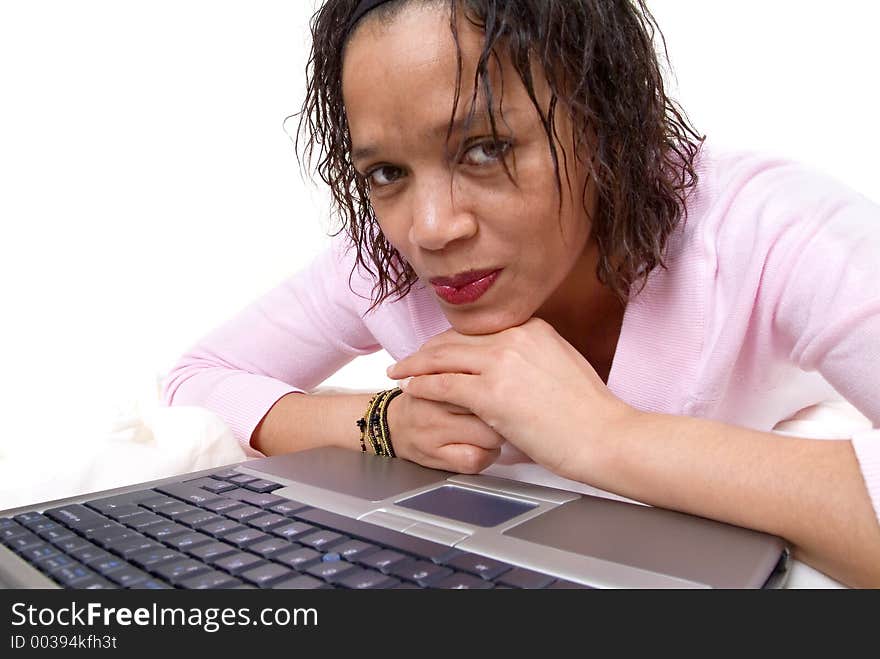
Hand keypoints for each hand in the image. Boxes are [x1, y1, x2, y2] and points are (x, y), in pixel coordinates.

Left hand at [387, 318, 636, 479]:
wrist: (606, 435)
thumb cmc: (590, 412)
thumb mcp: (563, 365)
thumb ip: (535, 356)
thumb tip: (517, 362)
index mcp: (532, 328)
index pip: (478, 329)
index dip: (451, 340)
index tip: (436, 348)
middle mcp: (514, 337)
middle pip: (455, 338)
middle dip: (426, 350)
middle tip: (407, 360)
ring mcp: (501, 363)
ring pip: (443, 358)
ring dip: (415, 366)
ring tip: (399, 373)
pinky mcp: (491, 393)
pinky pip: (445, 385)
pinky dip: (423, 386)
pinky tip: (411, 389)